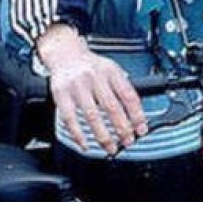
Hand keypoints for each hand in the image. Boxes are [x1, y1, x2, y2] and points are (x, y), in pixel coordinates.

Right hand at [37, 25, 147, 154]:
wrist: (65, 54)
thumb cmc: (90, 65)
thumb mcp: (111, 69)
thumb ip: (123, 87)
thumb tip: (136, 115)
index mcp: (110, 71)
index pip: (128, 95)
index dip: (137, 115)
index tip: (141, 129)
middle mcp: (95, 78)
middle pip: (112, 107)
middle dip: (122, 128)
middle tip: (128, 141)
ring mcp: (77, 87)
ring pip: (92, 115)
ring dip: (103, 135)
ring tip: (111, 147)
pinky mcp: (61, 95)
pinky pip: (70, 119)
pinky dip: (78, 135)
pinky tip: (86, 144)